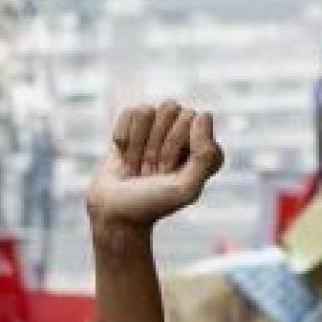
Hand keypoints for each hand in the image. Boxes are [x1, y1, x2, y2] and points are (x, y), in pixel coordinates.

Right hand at [86, 103, 222, 242]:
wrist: (115, 212)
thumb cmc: (152, 203)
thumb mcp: (186, 189)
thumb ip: (206, 157)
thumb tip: (202, 115)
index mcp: (206, 149)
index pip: (195, 119)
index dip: (176, 145)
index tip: (168, 173)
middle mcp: (185, 135)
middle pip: (171, 109)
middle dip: (157, 144)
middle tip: (153, 171)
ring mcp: (159, 128)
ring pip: (147, 111)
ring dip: (139, 143)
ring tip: (140, 165)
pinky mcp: (135, 126)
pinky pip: (129, 113)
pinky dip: (123, 138)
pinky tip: (126, 156)